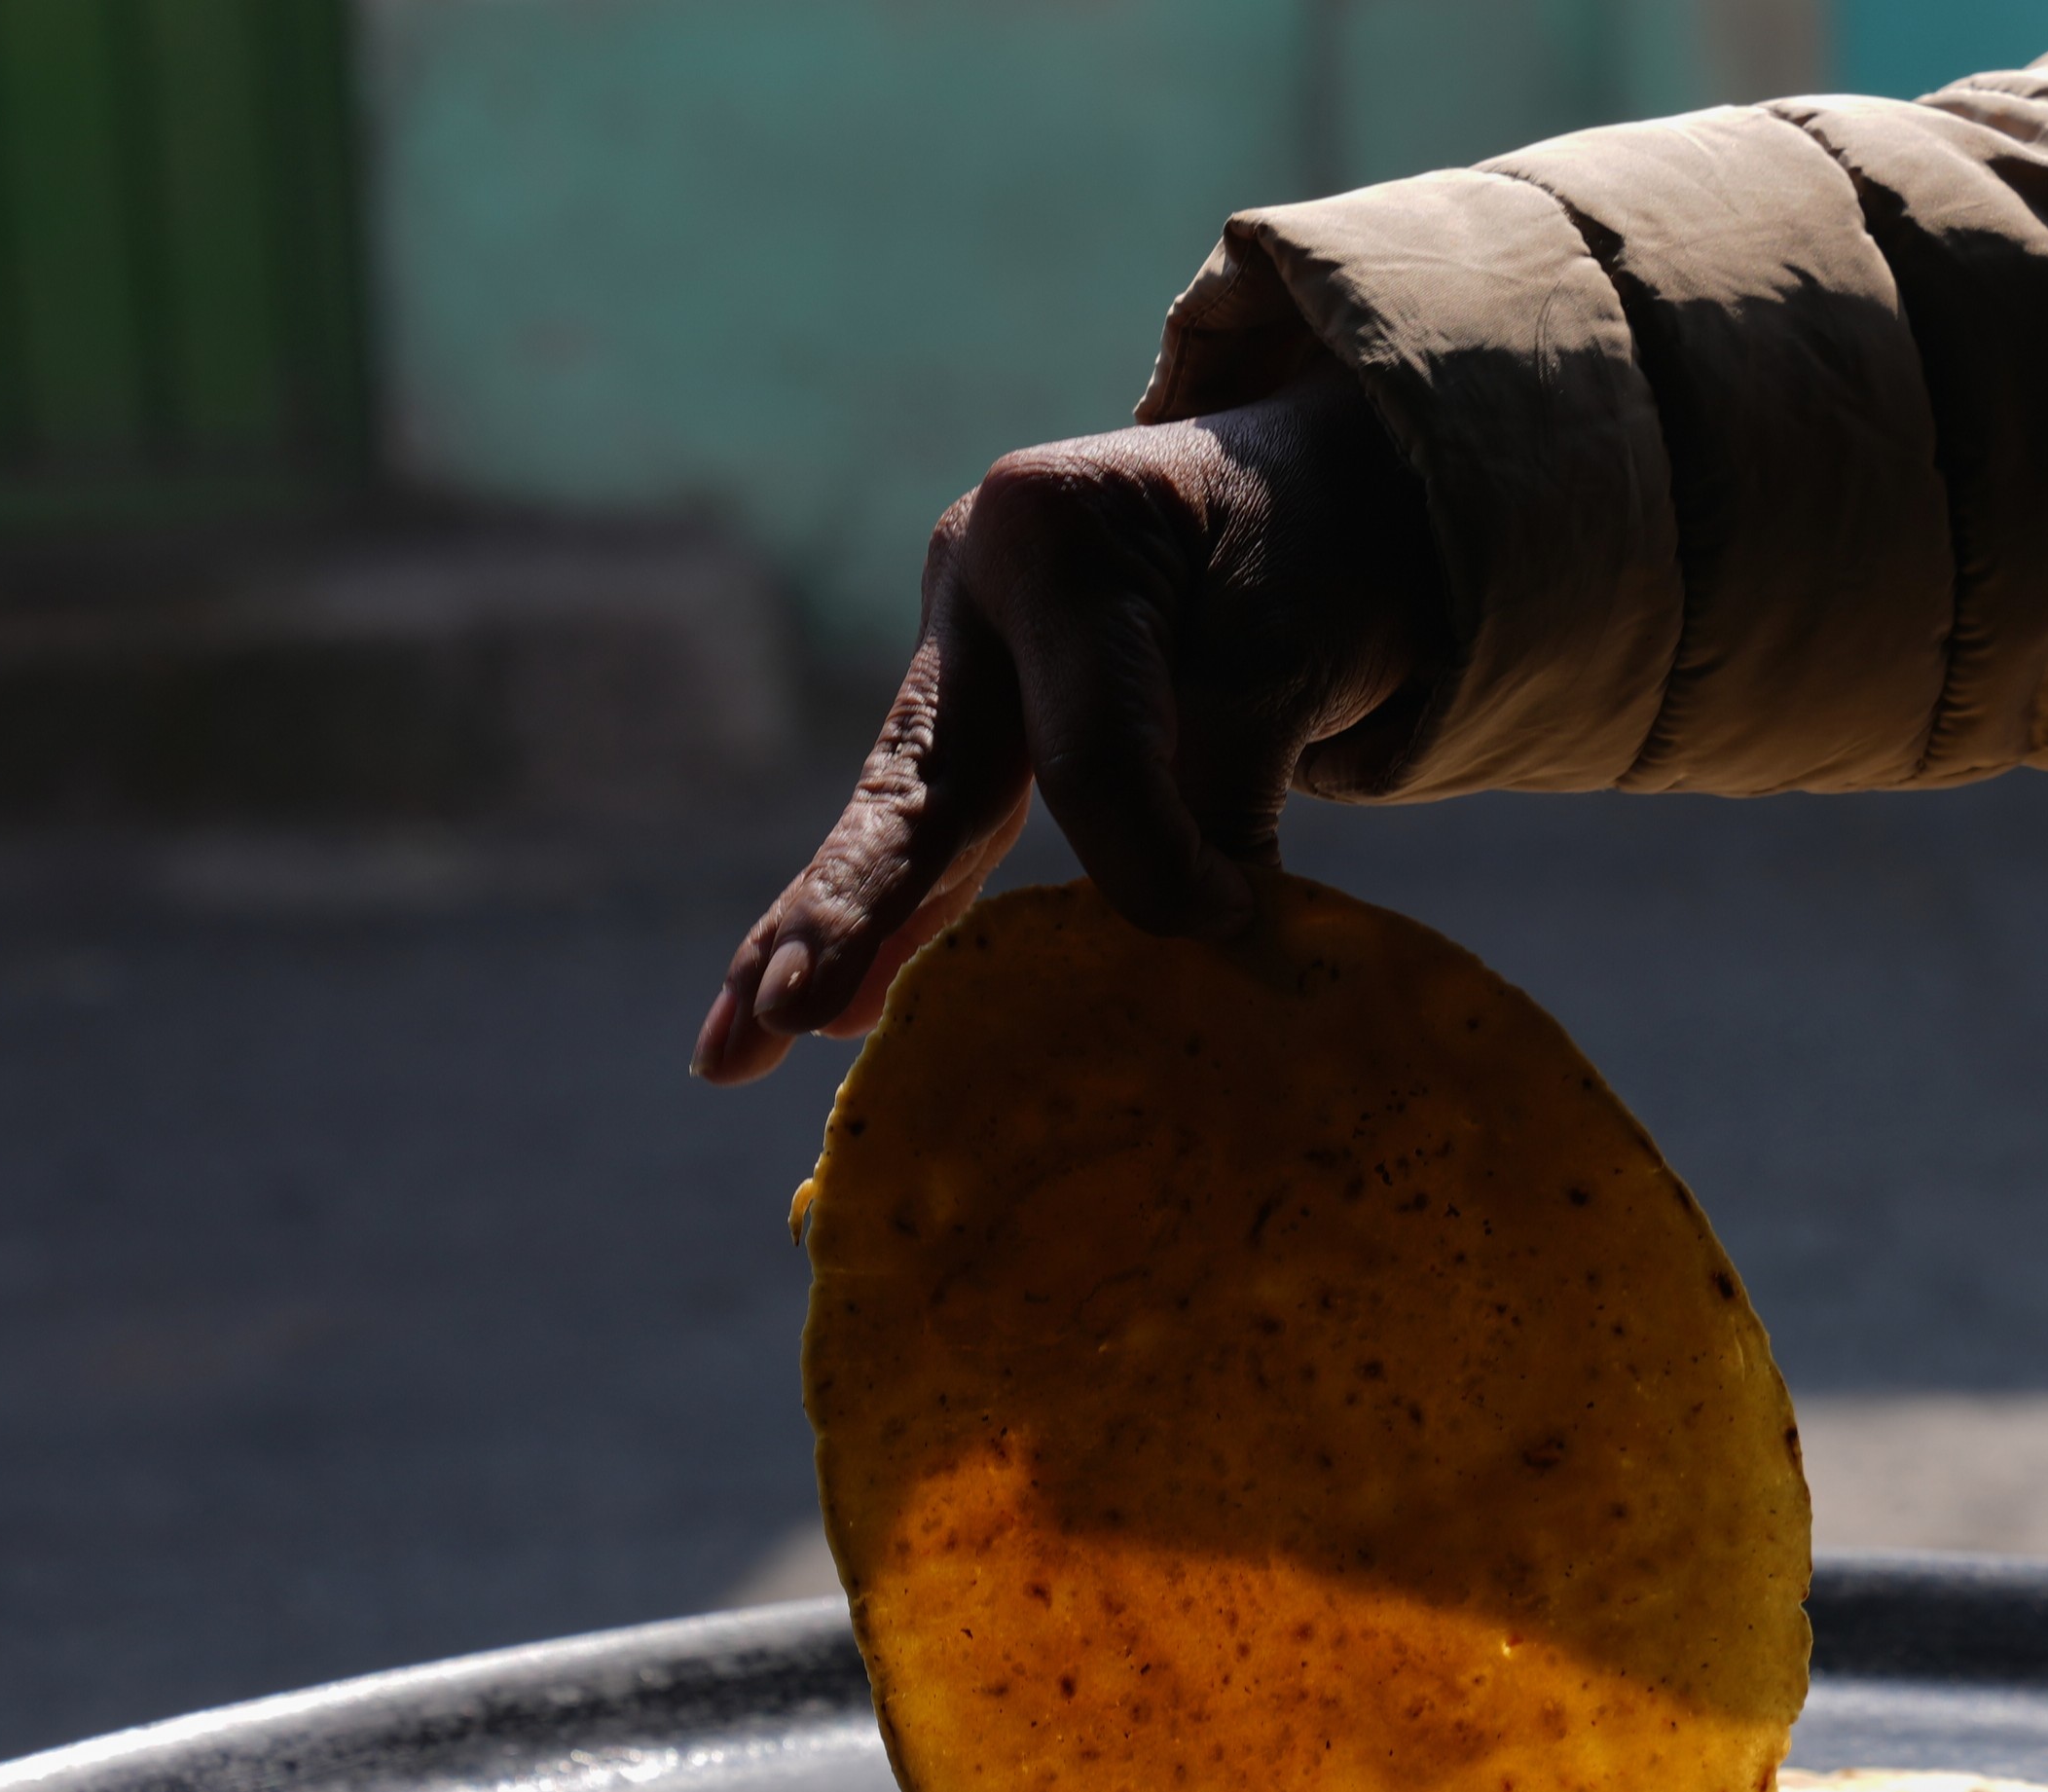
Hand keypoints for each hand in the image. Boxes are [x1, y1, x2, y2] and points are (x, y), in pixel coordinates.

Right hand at [691, 362, 1441, 1082]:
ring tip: (739, 1049)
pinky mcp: (970, 724)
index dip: (1157, 854)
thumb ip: (1225, 782)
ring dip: (823, 940)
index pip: (1088, 744)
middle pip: (922, 778)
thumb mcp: (1292, 645)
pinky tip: (789, 1018)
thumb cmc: (1309, 552)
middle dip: (856, 908)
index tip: (1235, 914)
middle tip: (796, 1010)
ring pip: (898, 821)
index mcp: (1051, 532)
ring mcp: (956, 655)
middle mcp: (973, 587)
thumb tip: (1190, 943)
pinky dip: (876, 930)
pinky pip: (924, 840)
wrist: (1307, 487)